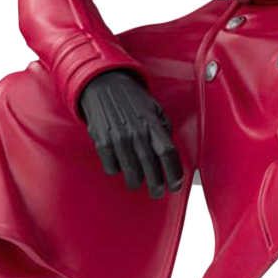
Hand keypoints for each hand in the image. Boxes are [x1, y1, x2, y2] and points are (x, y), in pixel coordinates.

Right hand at [77, 70, 184, 198]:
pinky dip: (116, 170)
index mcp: (152, 124)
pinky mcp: (101, 141)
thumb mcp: (154, 109)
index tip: (175, 184)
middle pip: (150, 167)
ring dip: (136, 182)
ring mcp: (118, 137)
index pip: (168, 153)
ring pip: (130, 171)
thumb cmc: (132, 99)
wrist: (103, 84)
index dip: (174, 172)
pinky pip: (111, 166)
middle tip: (157, 193)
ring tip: (137, 183)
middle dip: (156, 185)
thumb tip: (170, 152)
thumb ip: (163, 129)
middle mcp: (136, 132)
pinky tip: (119, 166)